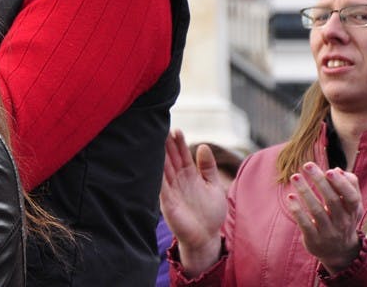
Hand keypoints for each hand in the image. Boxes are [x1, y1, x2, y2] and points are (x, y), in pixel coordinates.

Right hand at [159, 130, 226, 275]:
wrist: (206, 238)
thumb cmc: (210, 213)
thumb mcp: (214, 187)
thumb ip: (208, 168)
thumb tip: (204, 146)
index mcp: (189, 175)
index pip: (182, 154)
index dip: (179, 143)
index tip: (176, 130)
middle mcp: (178, 180)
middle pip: (169, 158)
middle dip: (165, 144)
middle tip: (160, 128)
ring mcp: (171, 191)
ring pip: (162, 169)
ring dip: (158, 156)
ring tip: (154, 141)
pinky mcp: (167, 203)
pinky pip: (160, 187)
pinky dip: (156, 177)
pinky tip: (153, 165)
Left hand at [286, 162, 362, 274]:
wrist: (339, 251)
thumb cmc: (342, 219)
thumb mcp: (351, 206)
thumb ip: (349, 186)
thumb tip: (338, 170)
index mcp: (352, 212)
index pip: (351, 197)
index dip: (341, 184)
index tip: (329, 170)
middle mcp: (342, 222)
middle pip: (332, 200)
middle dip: (319, 181)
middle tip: (307, 165)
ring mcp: (328, 232)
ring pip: (316, 210)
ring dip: (305, 191)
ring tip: (295, 176)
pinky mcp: (314, 239)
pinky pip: (305, 223)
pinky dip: (297, 210)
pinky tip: (290, 196)